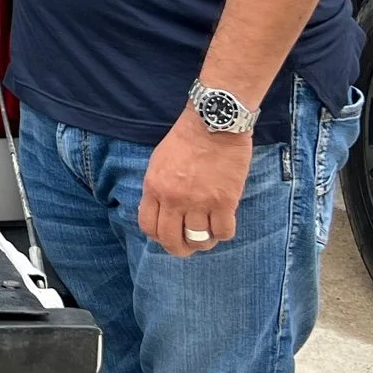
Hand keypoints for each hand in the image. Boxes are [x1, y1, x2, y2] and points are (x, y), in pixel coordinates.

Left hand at [138, 115, 253, 257]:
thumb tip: (161, 212)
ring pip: (198, 240)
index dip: (158, 237)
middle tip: (188, 247)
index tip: (167, 235)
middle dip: (179, 249)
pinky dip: (223, 233)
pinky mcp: (224, 201)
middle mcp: (173, 199)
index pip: (149, 227)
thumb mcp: (158, 163)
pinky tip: (223, 225)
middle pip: (171, 240)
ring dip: (204, 242)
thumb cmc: (186, 139)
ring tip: (208, 235)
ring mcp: (199, 202)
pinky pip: (223, 232)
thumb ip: (157, 188)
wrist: (213, 123)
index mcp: (154, 188)